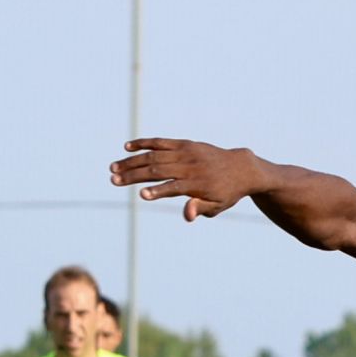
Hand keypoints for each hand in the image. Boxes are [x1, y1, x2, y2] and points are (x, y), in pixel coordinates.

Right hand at [110, 138, 266, 221]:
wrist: (241, 168)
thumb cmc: (226, 193)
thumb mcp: (218, 206)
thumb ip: (201, 208)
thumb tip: (187, 214)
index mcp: (198, 184)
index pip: (174, 188)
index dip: (157, 192)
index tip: (141, 196)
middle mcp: (190, 166)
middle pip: (157, 170)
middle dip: (134, 175)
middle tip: (114, 180)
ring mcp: (186, 152)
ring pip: (154, 155)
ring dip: (132, 161)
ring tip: (113, 168)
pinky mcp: (184, 144)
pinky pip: (161, 142)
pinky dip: (144, 143)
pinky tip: (127, 147)